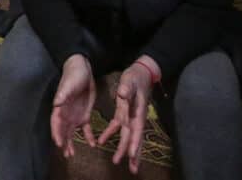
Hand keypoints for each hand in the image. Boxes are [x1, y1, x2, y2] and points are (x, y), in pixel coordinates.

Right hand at [50, 54, 96, 158]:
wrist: (83, 69)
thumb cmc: (73, 75)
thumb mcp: (69, 84)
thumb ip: (63, 94)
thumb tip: (56, 104)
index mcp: (60, 107)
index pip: (56, 123)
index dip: (57, 133)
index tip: (59, 144)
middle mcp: (66, 113)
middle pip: (62, 131)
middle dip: (63, 142)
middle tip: (66, 154)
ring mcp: (75, 115)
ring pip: (72, 132)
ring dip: (71, 142)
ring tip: (72, 154)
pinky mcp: (84, 114)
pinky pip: (85, 128)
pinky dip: (88, 137)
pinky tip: (92, 144)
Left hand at [98, 56, 159, 173]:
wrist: (140, 72)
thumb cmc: (136, 77)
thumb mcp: (130, 80)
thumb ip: (126, 88)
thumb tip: (122, 94)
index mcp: (137, 112)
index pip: (136, 130)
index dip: (134, 143)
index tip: (131, 156)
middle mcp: (135, 117)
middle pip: (135, 139)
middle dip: (134, 154)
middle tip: (133, 169)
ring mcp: (130, 116)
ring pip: (127, 136)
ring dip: (123, 149)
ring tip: (118, 162)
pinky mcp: (124, 113)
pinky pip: (117, 126)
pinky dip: (110, 134)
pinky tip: (101, 142)